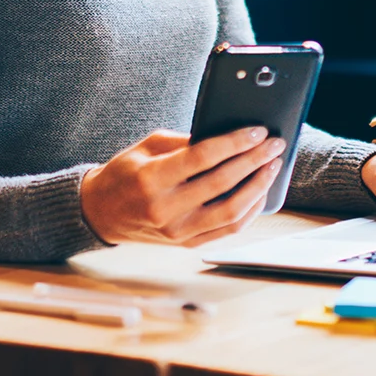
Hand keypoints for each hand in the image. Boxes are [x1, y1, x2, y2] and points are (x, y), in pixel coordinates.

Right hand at [80, 127, 286, 247]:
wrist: (101, 213)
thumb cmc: (125, 173)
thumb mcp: (148, 147)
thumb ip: (185, 142)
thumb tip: (228, 137)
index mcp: (151, 179)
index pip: (203, 158)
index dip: (234, 142)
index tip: (257, 131)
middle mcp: (165, 209)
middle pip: (222, 183)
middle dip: (254, 160)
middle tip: (273, 144)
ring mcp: (177, 232)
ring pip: (231, 212)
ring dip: (258, 187)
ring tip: (272, 166)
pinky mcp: (186, 244)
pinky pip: (227, 230)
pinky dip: (249, 210)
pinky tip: (259, 191)